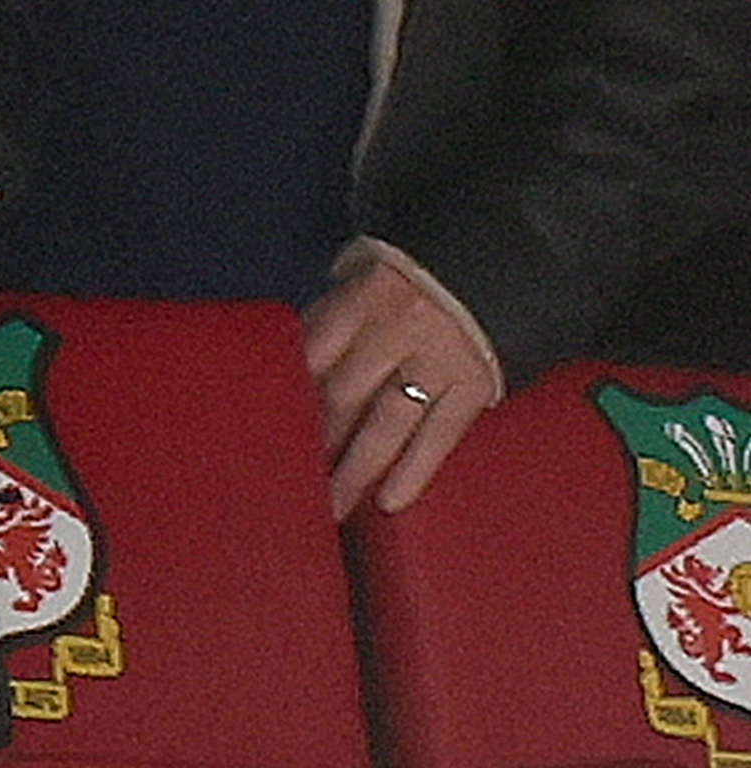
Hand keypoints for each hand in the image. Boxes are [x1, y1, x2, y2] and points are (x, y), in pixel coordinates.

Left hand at [303, 255, 501, 520]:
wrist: (501, 260)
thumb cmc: (412, 277)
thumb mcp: (363, 277)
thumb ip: (331, 317)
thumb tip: (288, 362)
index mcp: (362, 299)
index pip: (313, 355)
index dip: (290, 398)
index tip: (267, 434)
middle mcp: (397, 329)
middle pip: (344, 395)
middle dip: (315, 441)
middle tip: (289, 484)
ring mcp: (438, 359)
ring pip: (388, 423)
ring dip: (355, 470)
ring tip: (330, 508)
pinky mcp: (476, 383)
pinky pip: (442, 433)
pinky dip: (416, 468)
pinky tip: (391, 501)